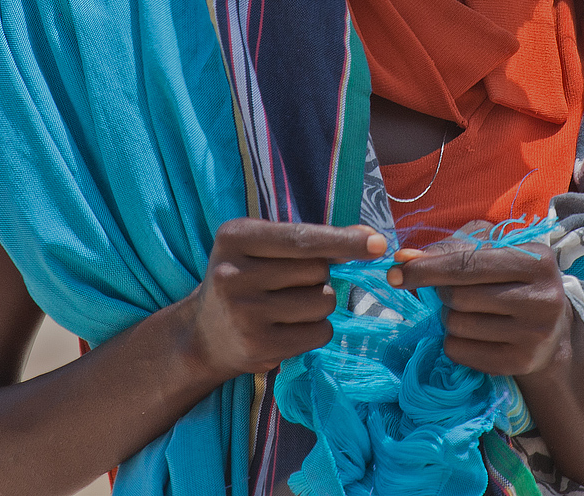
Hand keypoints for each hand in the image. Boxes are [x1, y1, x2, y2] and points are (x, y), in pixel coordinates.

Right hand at [184, 218, 386, 381]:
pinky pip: (319, 333)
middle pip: (317, 270)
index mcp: (235, 237)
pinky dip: (316, 330)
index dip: (343, 241)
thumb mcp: (264, 249)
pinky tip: (288, 329)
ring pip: (323, 302)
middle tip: (290, 284)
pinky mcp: (258, 347)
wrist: (203, 336)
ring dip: (320, 304)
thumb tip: (371, 240)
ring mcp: (244, 313)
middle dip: (320, 276)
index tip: (379, 244)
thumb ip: (314, 240)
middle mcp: (233, 273)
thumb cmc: (246, 280)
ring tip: (287, 307)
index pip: (302, 238)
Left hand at [392, 219, 571, 376]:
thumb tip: (404, 258)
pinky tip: (472, 333)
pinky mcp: (520, 363)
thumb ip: (451, 249)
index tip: (397, 270)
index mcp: (537, 261)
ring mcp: (533, 335)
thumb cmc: (512, 279)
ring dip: (448, 317)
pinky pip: (460, 351)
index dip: (427, 267)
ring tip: (468, 311)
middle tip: (450, 292)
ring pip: (457, 325)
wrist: (551, 328)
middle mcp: (541, 298)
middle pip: (459, 296)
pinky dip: (454, 341)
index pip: (468, 264)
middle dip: (442, 293)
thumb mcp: (493, 251)